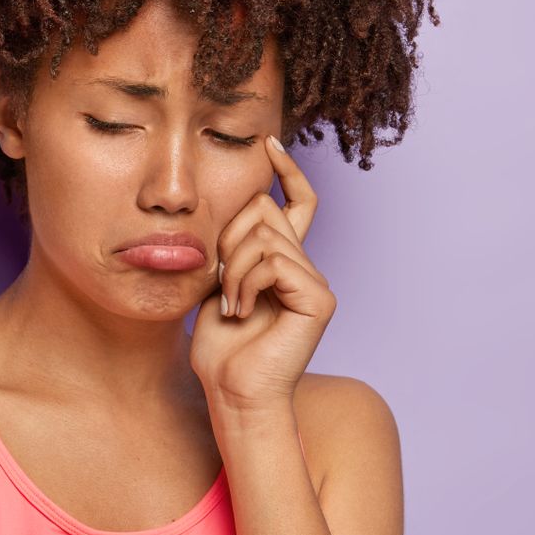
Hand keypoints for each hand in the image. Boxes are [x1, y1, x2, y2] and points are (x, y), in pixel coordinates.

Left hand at [188, 135, 333, 412]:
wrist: (232, 393)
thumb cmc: (219, 349)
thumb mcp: (215, 284)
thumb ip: (229, 247)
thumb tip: (236, 203)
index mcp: (284, 260)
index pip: (296, 201)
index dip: (286, 170)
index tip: (268, 142)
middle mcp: (305, 266)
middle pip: (265, 210)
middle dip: (228, 240)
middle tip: (220, 283)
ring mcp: (316, 282)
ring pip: (264, 236)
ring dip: (232, 269)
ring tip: (230, 305)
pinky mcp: (319, 299)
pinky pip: (274, 262)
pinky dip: (246, 283)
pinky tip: (241, 312)